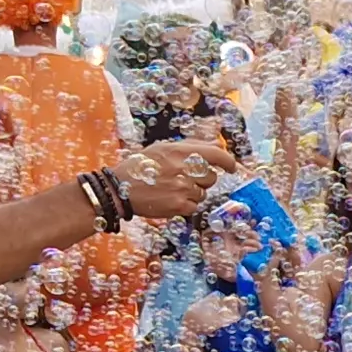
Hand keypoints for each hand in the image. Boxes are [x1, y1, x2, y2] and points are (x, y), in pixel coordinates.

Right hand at [114, 141, 241, 218]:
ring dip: (192, 193)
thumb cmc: (141, 166)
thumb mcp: (163, 147)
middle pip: (211, 177)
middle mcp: (185, 168)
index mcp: (181, 151)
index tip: (232, 167)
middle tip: (182, 179)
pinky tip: (169, 199)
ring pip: (203, 193)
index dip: (228, 162)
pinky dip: (185, 205)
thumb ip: (190, 146)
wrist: (119, 189)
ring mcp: (183, 188)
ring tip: (171, 189)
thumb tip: (214, 144)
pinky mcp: (179, 205)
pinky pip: (194, 206)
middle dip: (201, 179)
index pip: (216, 154)